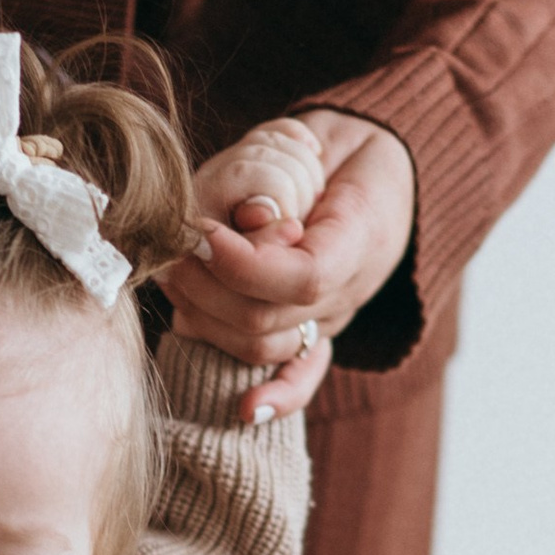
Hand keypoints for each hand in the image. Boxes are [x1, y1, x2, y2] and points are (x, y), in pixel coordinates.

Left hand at [157, 108, 417, 423]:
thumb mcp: (321, 142)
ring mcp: (330, 317)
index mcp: (360, 237)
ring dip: (206, 317)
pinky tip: (245, 412)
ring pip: (262, 346)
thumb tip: (254, 218)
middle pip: (268, 320)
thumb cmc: (342, 148)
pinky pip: (302, 376)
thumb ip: (284, 176)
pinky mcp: (314, 329)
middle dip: (206, 287)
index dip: (242, 265)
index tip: (202, 230)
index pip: (302, 278)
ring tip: (175, 276)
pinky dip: (278, 398)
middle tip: (173, 247)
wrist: (381, 167)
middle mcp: (348, 289)